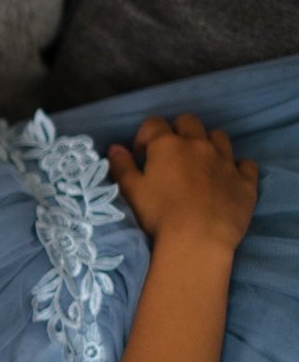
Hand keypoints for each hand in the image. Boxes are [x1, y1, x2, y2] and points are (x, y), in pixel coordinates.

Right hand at [107, 113, 257, 249]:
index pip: (154, 124)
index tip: (140, 154)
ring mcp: (226, 161)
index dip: (144, 135)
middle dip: (178, 130)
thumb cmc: (158, 214)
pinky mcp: (245, 181)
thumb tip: (115, 148)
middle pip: (189, 122)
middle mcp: (199, 145)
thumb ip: (121, 166)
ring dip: (208, 143)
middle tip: (170, 154)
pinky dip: (236, 167)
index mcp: (168, 145)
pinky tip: (227, 177)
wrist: (198, 239)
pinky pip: (246, 164)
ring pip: (219, 137)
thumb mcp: (130, 191)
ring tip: (199, 163)